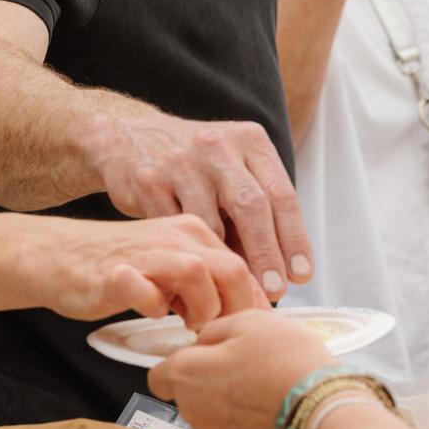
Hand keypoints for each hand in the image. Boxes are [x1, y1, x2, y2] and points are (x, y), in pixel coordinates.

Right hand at [42, 214, 267, 328]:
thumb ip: (206, 278)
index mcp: (191, 232)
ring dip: (202, 310)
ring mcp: (143, 253)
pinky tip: (149, 314)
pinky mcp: (114, 273)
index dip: (255, 304)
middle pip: (231, 269)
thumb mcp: (171, 263)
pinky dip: (153, 308)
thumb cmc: (116, 266)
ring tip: (189, 327)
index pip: (245, 266)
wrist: (56, 256)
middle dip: (236, 311)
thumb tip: (249, 308)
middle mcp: (172, 237)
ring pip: (196, 273)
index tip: (251, 330)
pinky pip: (144, 291)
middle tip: (223, 334)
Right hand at [96, 111, 312, 299]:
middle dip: (266, 254)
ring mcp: (180, 162)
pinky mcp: (148, 180)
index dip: (294, 238)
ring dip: (223, 261)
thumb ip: (257, 206)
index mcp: (247, 141)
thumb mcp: (233, 165)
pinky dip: (187, 254)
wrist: (127, 137)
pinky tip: (194, 272)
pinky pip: (174, 227)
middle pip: (250, 205)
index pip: (280, 193)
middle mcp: (216, 147)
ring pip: (210, 222)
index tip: (300, 273)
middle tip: (274, 290)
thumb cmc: (194, 162)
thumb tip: (284, 267)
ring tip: (233, 287)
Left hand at [148, 309, 337, 428]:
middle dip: (205, 377)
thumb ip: (213, 330)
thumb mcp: (247, 322)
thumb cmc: (286, 361)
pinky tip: (267, 402)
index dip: (179, 360)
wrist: (325, 411)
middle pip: (185, 391)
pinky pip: (230, 427)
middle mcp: (193, 409)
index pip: (159, 374)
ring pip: (208, 410)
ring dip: (224, 397)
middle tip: (239, 362)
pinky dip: (242, 416)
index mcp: (186, 374)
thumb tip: (202, 340)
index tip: (201, 353)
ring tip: (259, 381)